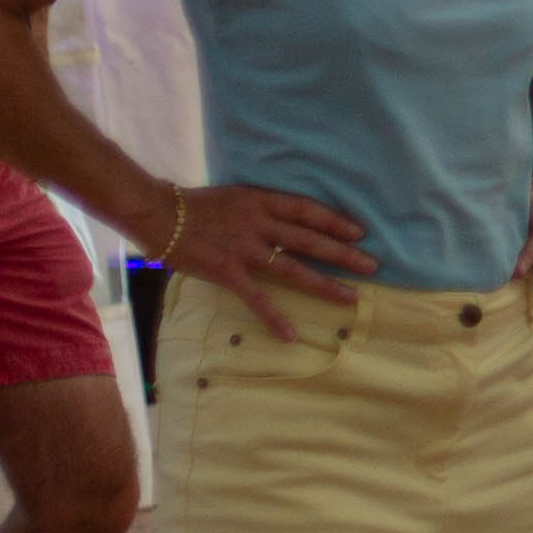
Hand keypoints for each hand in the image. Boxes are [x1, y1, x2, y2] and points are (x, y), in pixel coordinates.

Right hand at [165, 179, 377, 333]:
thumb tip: (283, 221)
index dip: (335, 221)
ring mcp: (245, 248)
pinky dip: (274, 317)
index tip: (359, 232)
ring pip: (294, 268)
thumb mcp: (235, 197)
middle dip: (344, 253)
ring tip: (351, 297)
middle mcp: (259, 224)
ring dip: (324, 284)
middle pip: (310, 239)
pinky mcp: (228, 271)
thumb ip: (260, 209)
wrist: (159, 214)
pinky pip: (256, 298)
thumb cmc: (195, 206)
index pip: (307, 210)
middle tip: (373, 265)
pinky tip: (291, 335)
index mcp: (261, 201)